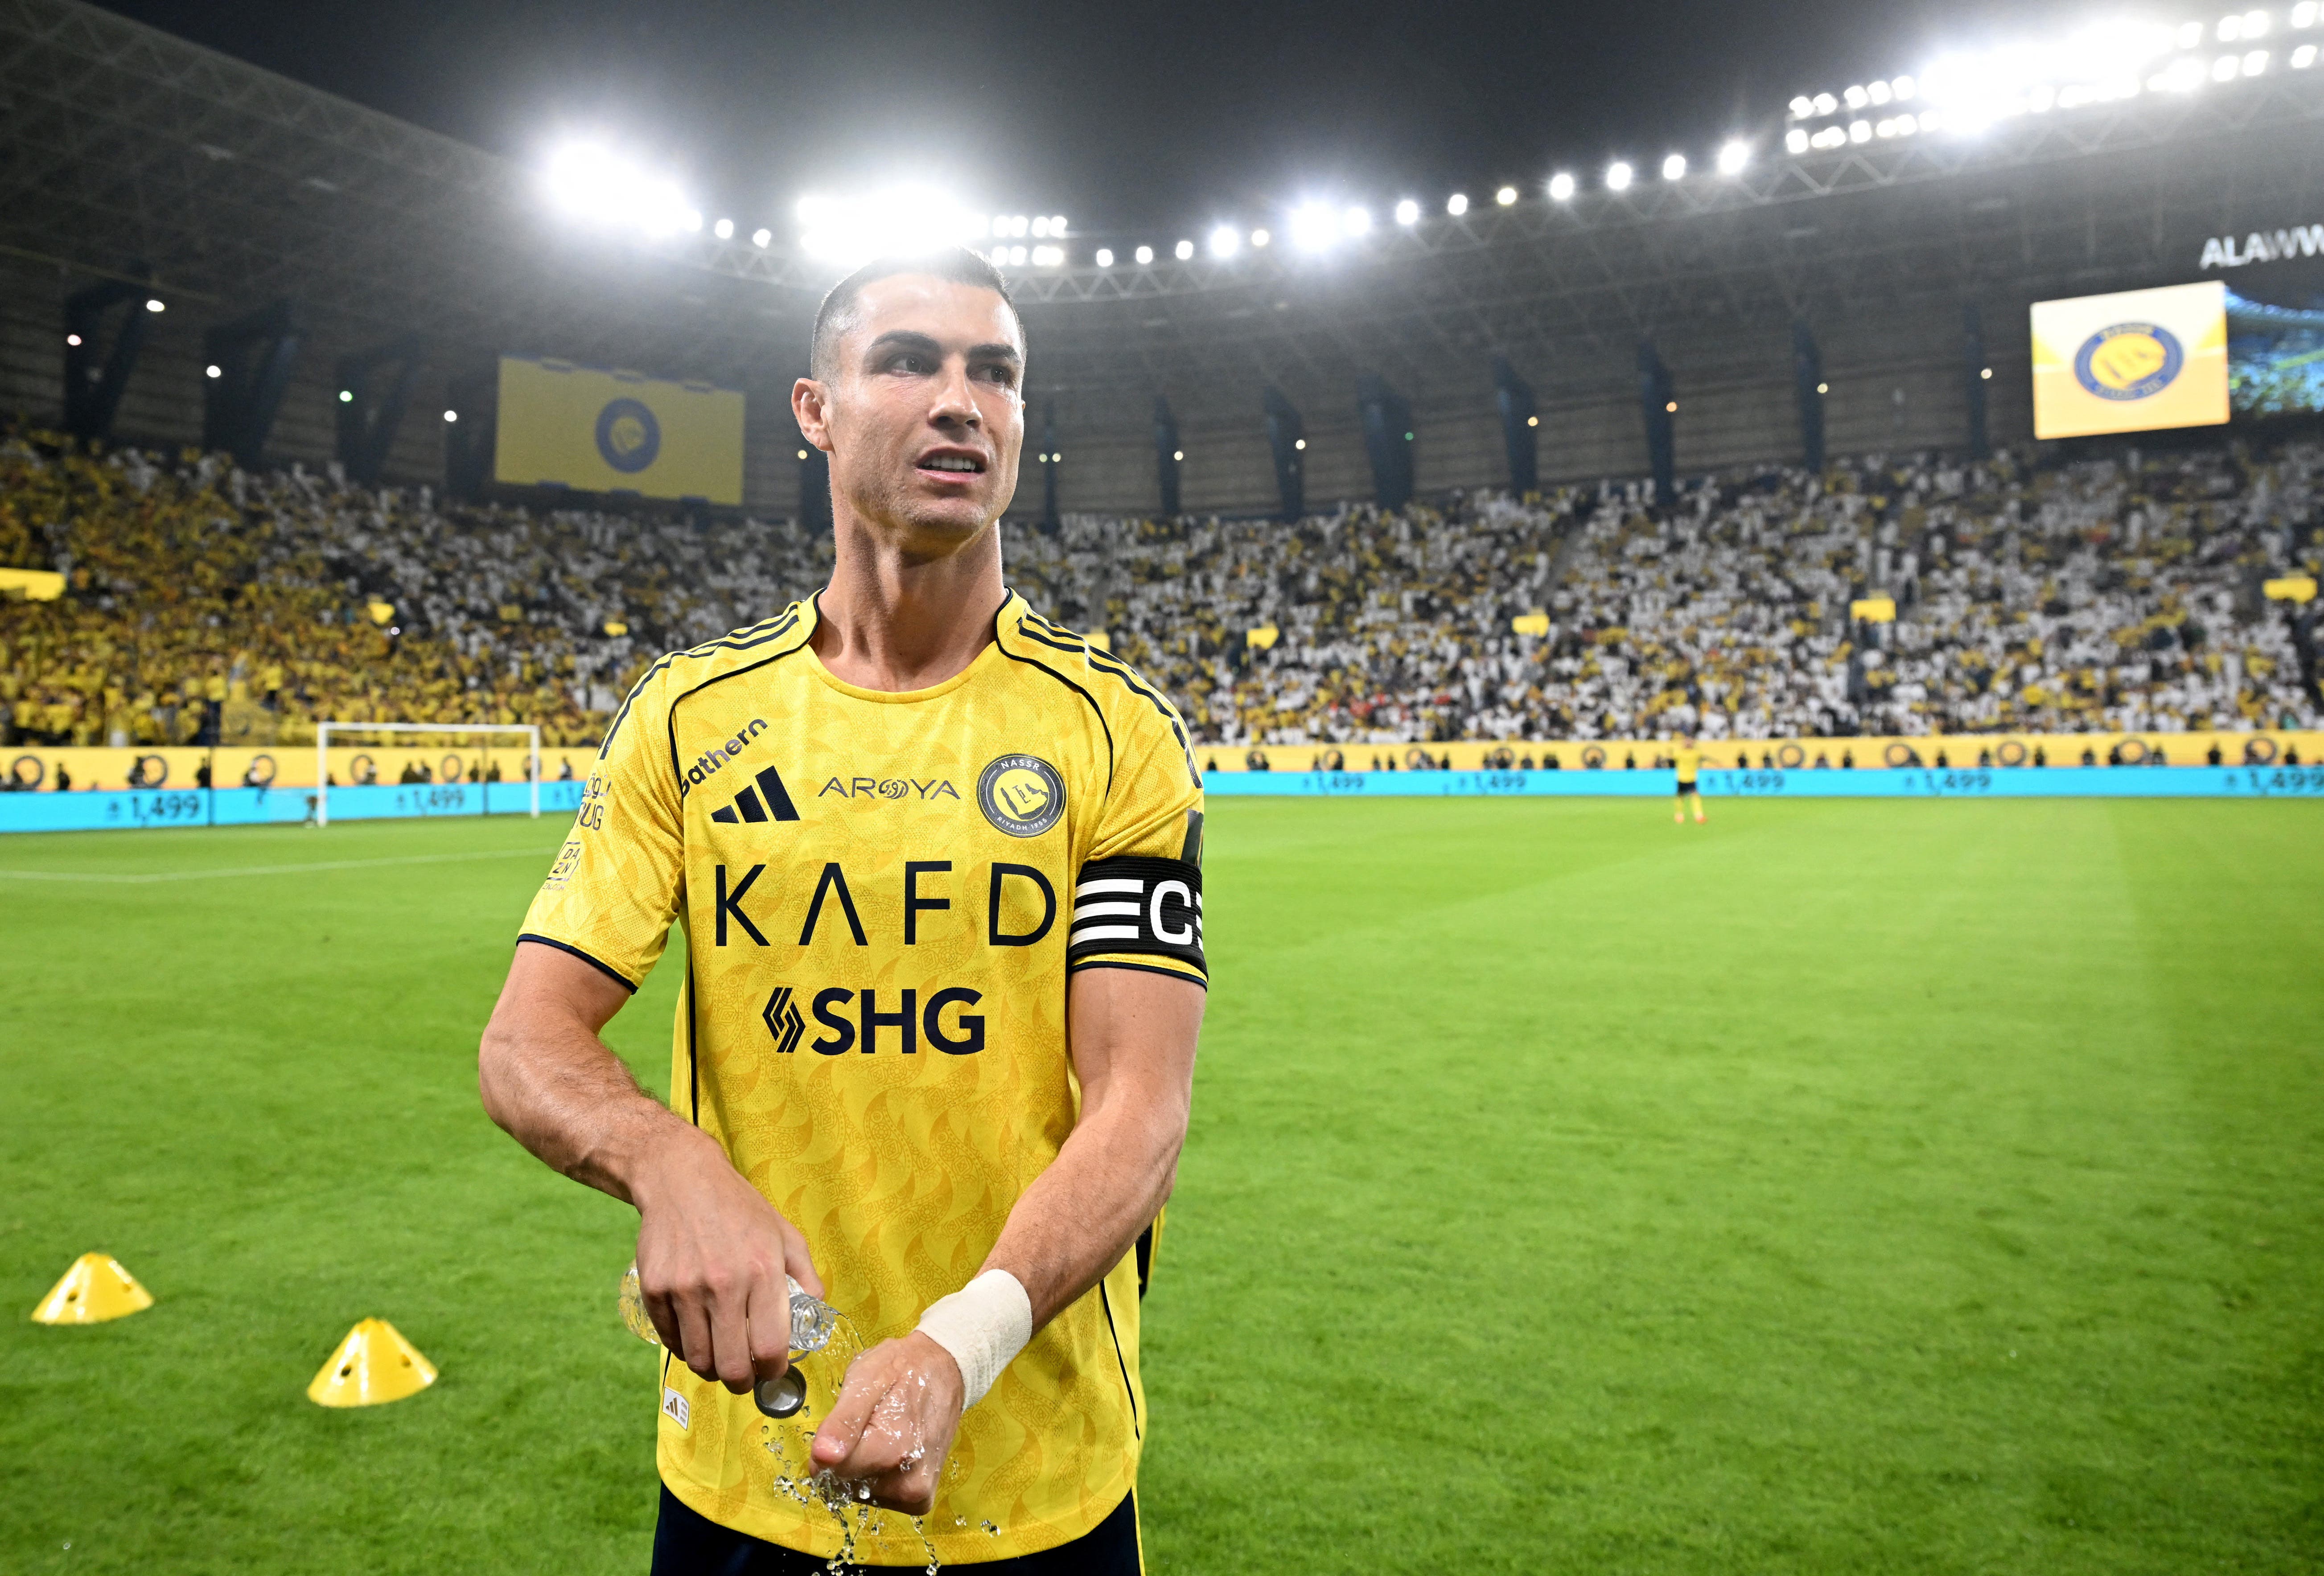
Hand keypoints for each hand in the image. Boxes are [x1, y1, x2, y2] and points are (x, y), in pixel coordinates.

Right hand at [632, 1126, 822, 1395]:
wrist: (682, 1179)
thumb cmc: (739, 1209)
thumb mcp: (785, 1234)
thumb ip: (806, 1277)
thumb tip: (815, 1315)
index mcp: (762, 1270)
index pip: (771, 1347)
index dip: (774, 1371)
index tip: (773, 1371)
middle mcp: (723, 1283)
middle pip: (731, 1366)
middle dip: (742, 1383)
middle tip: (745, 1378)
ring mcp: (685, 1288)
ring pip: (699, 1360)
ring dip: (712, 1370)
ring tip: (720, 1359)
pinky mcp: (655, 1289)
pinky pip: (671, 1341)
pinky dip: (686, 1348)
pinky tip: (697, 1336)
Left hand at [808, 1332, 965, 1512]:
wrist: (947, 1371)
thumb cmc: (904, 1369)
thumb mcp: (866, 1379)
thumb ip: (843, 1422)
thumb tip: (821, 1458)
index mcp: (890, 1449)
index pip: (830, 1470)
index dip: (829, 1447)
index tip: (846, 1424)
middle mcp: (907, 1483)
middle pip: (844, 1484)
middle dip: (848, 1456)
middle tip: (871, 1423)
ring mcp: (917, 1494)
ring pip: (859, 1491)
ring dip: (863, 1466)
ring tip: (885, 1432)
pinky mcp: (921, 1499)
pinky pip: (880, 1498)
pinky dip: (878, 1478)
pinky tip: (892, 1451)